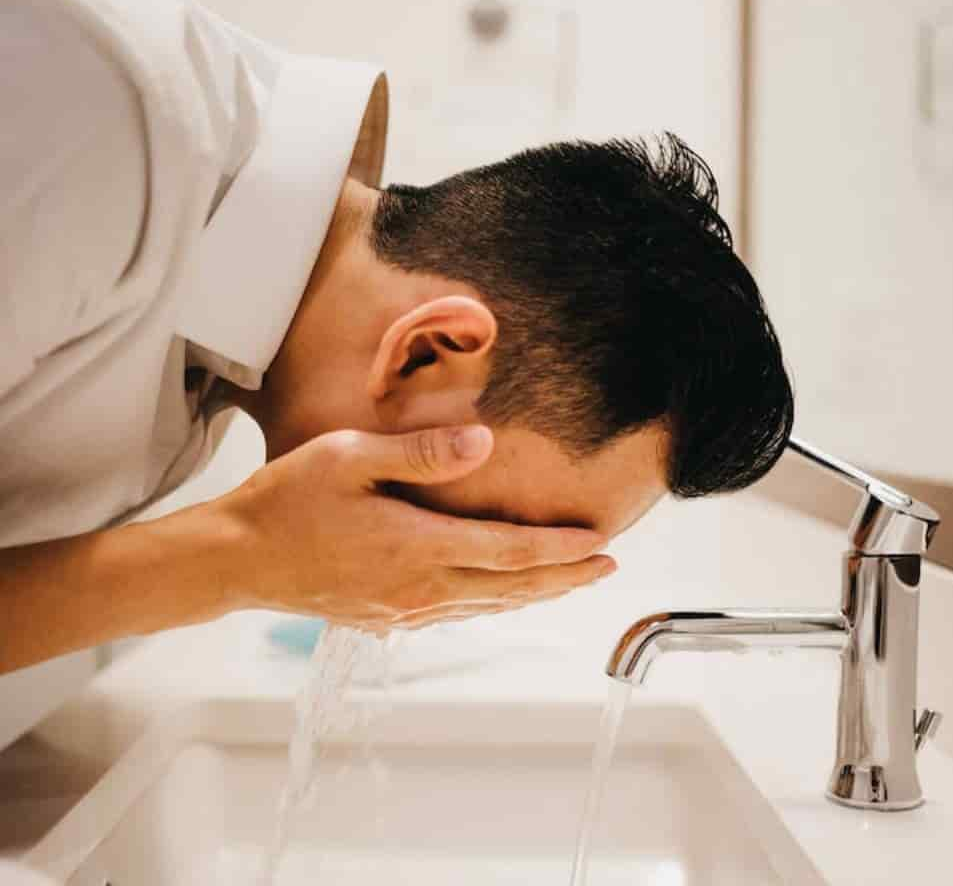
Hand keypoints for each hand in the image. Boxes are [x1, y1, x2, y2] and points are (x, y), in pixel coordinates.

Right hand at [217, 425, 614, 629]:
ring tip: (570, 581)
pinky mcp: (384, 618)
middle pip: (510, 587)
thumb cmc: (289, 500)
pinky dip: (493, 604)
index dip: (560, 549)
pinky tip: (503, 596)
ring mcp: (402, 609)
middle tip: (606, 567)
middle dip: (565, 578)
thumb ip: (419, 454)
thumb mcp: (349, 457)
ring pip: (487, 606)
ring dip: (534, 593)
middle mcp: (418, 587)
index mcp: (416, 545)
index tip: (599, 543)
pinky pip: (456, 614)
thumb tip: (482, 443)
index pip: (509, 551)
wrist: (237, 558)